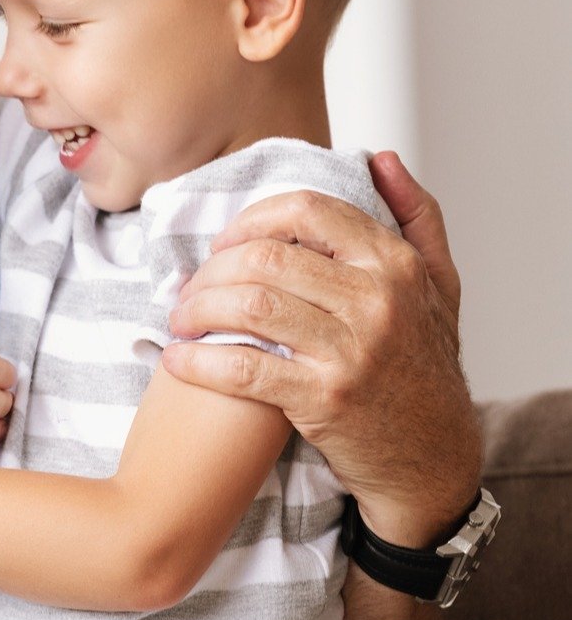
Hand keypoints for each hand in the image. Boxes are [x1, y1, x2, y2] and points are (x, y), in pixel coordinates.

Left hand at [163, 152, 480, 545]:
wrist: (434, 461)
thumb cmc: (426, 368)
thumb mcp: (441, 288)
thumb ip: (416, 217)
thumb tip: (380, 158)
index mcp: (395, 265)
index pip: (305, 212)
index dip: (250, 220)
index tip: (225, 244)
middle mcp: (378, 300)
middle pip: (265, 257)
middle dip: (211, 269)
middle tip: (189, 287)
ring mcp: (352, 350)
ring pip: (249, 305)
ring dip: (197, 309)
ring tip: (179, 319)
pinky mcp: (324, 399)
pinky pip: (242, 368)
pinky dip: (198, 361)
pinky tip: (177, 360)